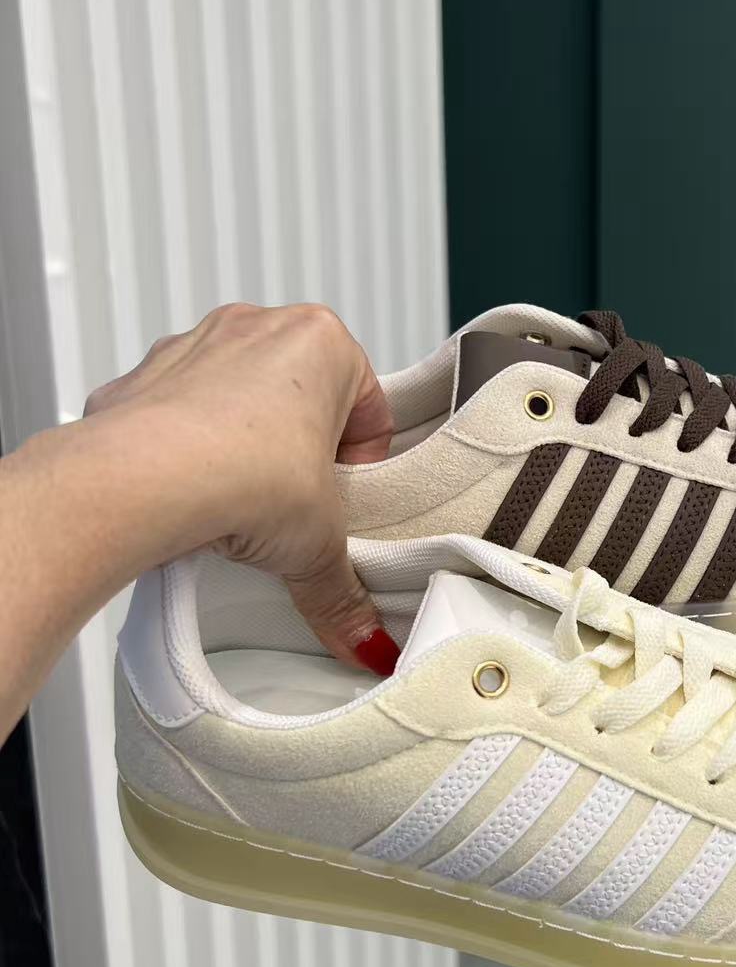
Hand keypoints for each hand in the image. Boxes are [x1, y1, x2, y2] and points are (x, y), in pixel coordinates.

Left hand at [83, 302, 397, 671]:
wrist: (136, 479)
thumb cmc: (237, 473)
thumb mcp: (317, 546)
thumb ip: (344, 593)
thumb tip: (363, 637)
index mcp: (322, 344)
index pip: (369, 409)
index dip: (361, 467)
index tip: (343, 503)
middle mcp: (257, 330)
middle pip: (301, 400)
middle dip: (301, 454)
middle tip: (296, 509)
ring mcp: (192, 347)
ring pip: (235, 402)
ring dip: (242, 448)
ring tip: (240, 508)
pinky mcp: (140, 379)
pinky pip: (175, 417)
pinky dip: (184, 452)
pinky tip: (190, 499)